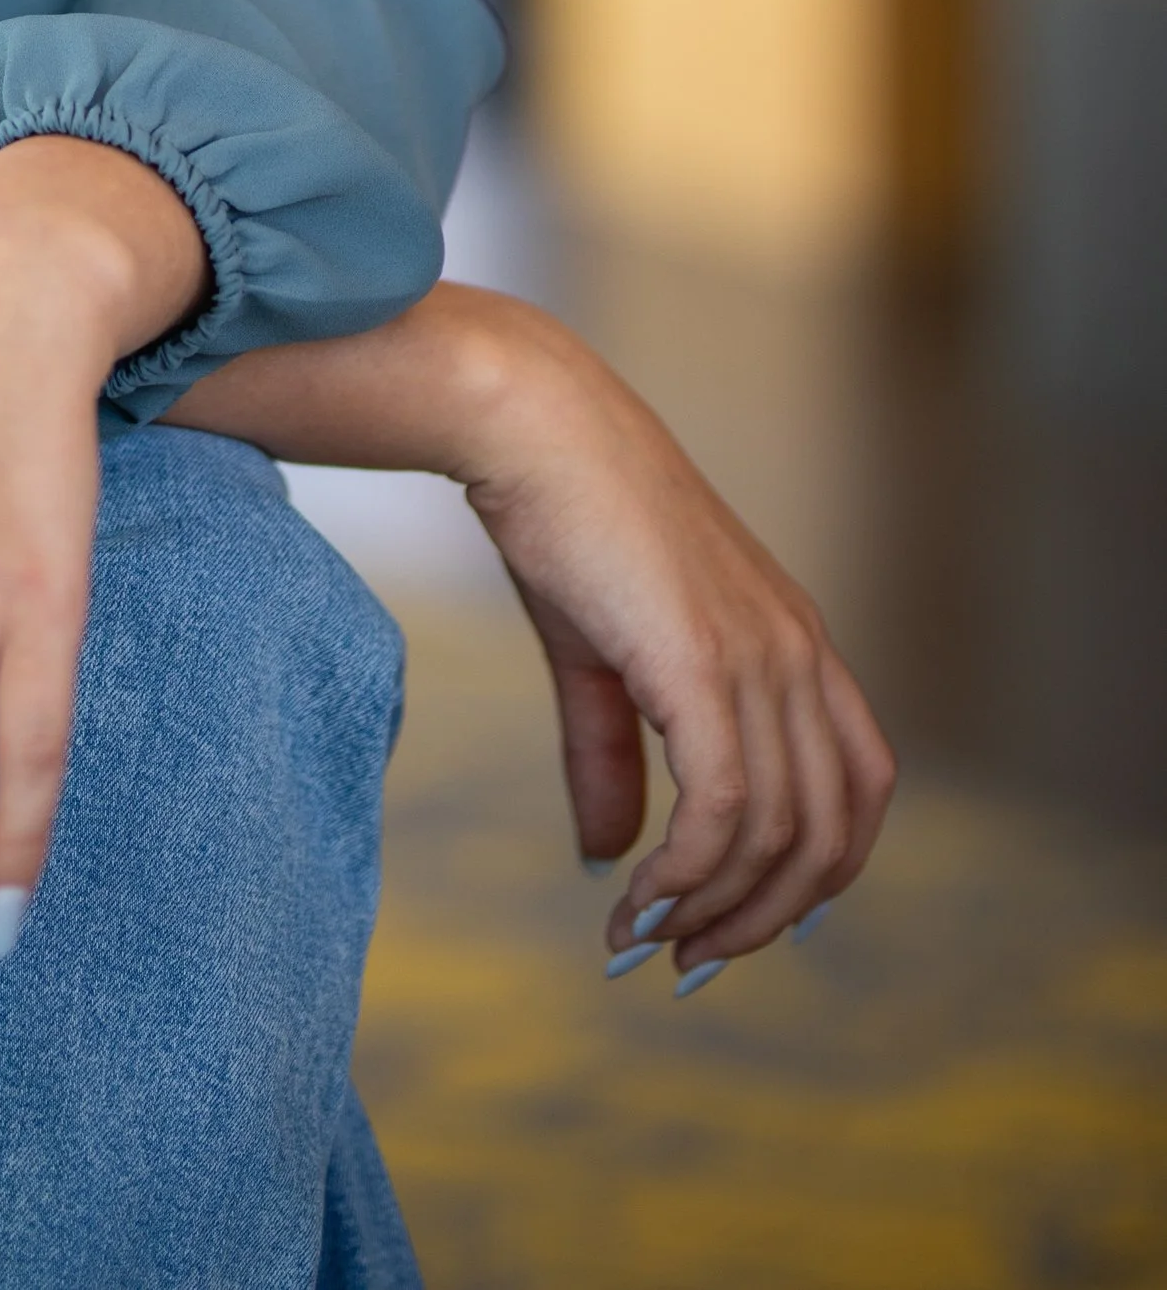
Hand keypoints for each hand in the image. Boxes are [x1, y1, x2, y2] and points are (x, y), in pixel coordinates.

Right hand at [167, 287, 895, 978]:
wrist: (529, 424)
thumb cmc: (562, 520)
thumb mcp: (596, 655)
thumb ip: (611, 754)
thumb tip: (609, 854)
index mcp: (793, 641)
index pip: (856, 789)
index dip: (816, 872)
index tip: (740, 921)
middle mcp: (797, 652)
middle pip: (828, 834)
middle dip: (764, 919)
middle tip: (685, 960)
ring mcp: (759, 656)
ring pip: (778, 836)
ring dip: (716, 911)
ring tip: (644, 941)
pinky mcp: (702, 665)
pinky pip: (722, 811)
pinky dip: (686, 877)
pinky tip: (633, 900)